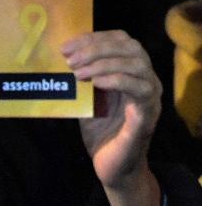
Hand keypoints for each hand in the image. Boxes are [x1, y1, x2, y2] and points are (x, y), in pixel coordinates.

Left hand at [64, 30, 162, 205]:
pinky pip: (140, 90)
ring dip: (104, 63)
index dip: (94, 38)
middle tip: (70, 60)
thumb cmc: (99, 132)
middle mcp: (145, 80)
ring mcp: (149, 98)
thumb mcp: (84, 99)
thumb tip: (56, 60)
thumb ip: (79, 79)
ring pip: (137, 64)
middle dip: (97, 48)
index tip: (66, 46)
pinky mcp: (146, 116)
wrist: (110, 167)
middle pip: (131, 47)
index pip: (121, 40)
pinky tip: (96, 83)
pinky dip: (117, 81)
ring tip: (78, 73)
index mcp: (130, 72)